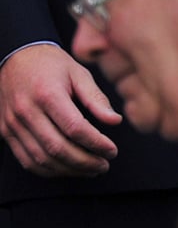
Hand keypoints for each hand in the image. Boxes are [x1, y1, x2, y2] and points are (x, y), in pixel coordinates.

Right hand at [0, 44, 121, 176]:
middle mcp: (27, 111)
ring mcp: (14, 124)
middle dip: (85, 162)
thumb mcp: (78, 72)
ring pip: (42, 160)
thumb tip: (115, 121)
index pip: (75, 128)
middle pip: (58, 148)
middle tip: (104, 165)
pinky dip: (49, 170)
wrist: (17, 57)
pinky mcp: (7, 133)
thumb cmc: (51, 64)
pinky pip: (27, 160)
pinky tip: (68, 168)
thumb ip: (96, 98)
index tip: (112, 151)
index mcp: (48, 93)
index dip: (96, 143)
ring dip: (69, 170)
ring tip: (90, 169)